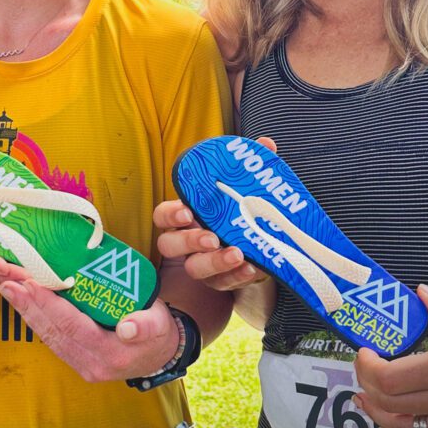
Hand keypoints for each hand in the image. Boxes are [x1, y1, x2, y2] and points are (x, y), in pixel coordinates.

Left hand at [0, 281, 179, 382]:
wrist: (161, 355)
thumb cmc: (158, 331)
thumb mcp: (158, 324)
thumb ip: (144, 325)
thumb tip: (128, 328)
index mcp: (109, 353)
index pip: (72, 326)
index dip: (49, 305)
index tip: (30, 285)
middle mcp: (92, 364)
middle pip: (54, 333)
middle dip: (29, 308)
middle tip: (8, 286)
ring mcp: (84, 366)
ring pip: (50, 338)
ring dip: (28, 314)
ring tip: (11, 292)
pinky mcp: (79, 362)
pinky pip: (54, 341)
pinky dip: (39, 322)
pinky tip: (27, 306)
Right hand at [154, 134, 277, 291]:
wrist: (259, 244)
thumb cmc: (238, 212)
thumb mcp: (242, 189)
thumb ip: (248, 167)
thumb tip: (265, 144)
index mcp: (185, 216)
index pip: (163, 215)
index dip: (171, 215)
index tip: (187, 213)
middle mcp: (186, 242)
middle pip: (170, 245)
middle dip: (190, 241)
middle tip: (212, 237)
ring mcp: (201, 263)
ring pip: (195, 268)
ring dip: (215, 262)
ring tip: (236, 253)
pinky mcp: (221, 281)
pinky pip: (224, 283)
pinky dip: (238, 276)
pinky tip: (253, 267)